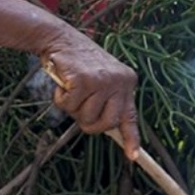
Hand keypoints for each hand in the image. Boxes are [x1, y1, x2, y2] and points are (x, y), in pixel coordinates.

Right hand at [42, 38, 140, 160]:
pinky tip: (63, 83)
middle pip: (106, 124)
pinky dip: (60, 99)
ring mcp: (103, 81)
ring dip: (72, 108)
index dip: (131, 139)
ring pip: (85, 117)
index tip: (133, 157)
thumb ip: (108, 100)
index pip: (130, 116)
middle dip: (89, 123)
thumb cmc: (79, 63)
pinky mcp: (84, 80)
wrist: (61, 38)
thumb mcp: (102, 79)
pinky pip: (69, 107)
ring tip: (71, 87)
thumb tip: (108, 128)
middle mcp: (120, 81)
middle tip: (79, 107)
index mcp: (127, 82)